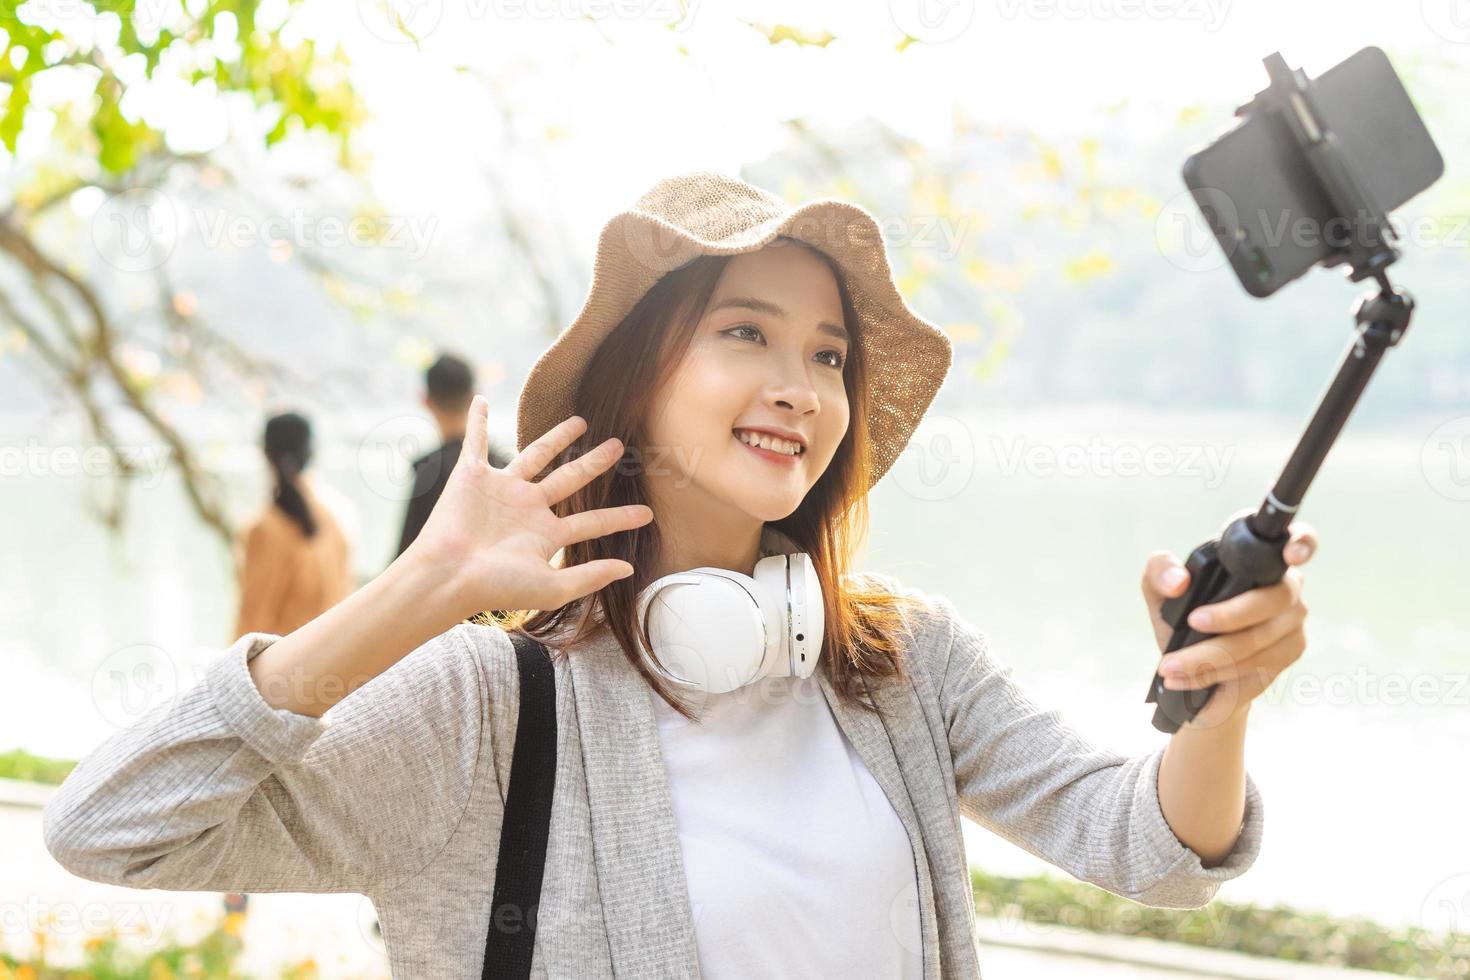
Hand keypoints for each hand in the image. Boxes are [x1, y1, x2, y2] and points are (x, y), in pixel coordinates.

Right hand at [405, 395, 653, 617]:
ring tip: (579, 421)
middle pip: (570, 478)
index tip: (648, 514)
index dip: (621, 518)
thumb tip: (629, 568)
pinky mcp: (472, 476)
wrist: (449, 576)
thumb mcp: (552, 587)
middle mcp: (527, 508)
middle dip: (595, 463)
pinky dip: (476, 421)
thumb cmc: (496, 587)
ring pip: (535, 455)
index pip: (592, 522)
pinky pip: (474, 442)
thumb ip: (590, 576)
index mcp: (546, 534)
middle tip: (617, 446)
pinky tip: (480, 401)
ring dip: (555, 437)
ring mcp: (501, 490)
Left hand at [1140, 510, 1317, 727]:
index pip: (1297, 540)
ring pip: (1256, 641)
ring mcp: (1293, 619)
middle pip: (1268, 600)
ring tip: (1170, 667)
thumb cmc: (1181, 616)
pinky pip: (1254, 666)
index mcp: (1257, 557)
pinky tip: (1186, 681)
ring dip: (1208, 657)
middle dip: (1226, 616)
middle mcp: (1285, 584)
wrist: (1193, 666)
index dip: (1301, 543)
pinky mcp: (1291, 651)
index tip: (1291, 555)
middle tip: (1191, 623)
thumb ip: (1160, 572)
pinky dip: (1215, 675)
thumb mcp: (1160, 592)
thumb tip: (1179, 581)